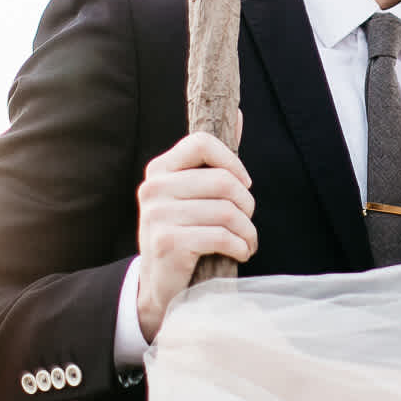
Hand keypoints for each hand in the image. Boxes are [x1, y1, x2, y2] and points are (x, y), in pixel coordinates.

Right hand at [135, 110, 254, 343]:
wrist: (159, 286)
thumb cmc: (185, 233)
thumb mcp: (193, 194)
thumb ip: (215, 158)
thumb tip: (238, 114)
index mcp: (159, 170)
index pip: (201, 142)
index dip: (232, 161)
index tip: (244, 183)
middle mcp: (153, 189)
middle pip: (223, 181)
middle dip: (247, 205)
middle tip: (248, 221)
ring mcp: (157, 216)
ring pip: (226, 211)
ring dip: (247, 231)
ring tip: (247, 241)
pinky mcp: (168, 243)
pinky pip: (221, 236)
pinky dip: (240, 246)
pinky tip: (240, 252)